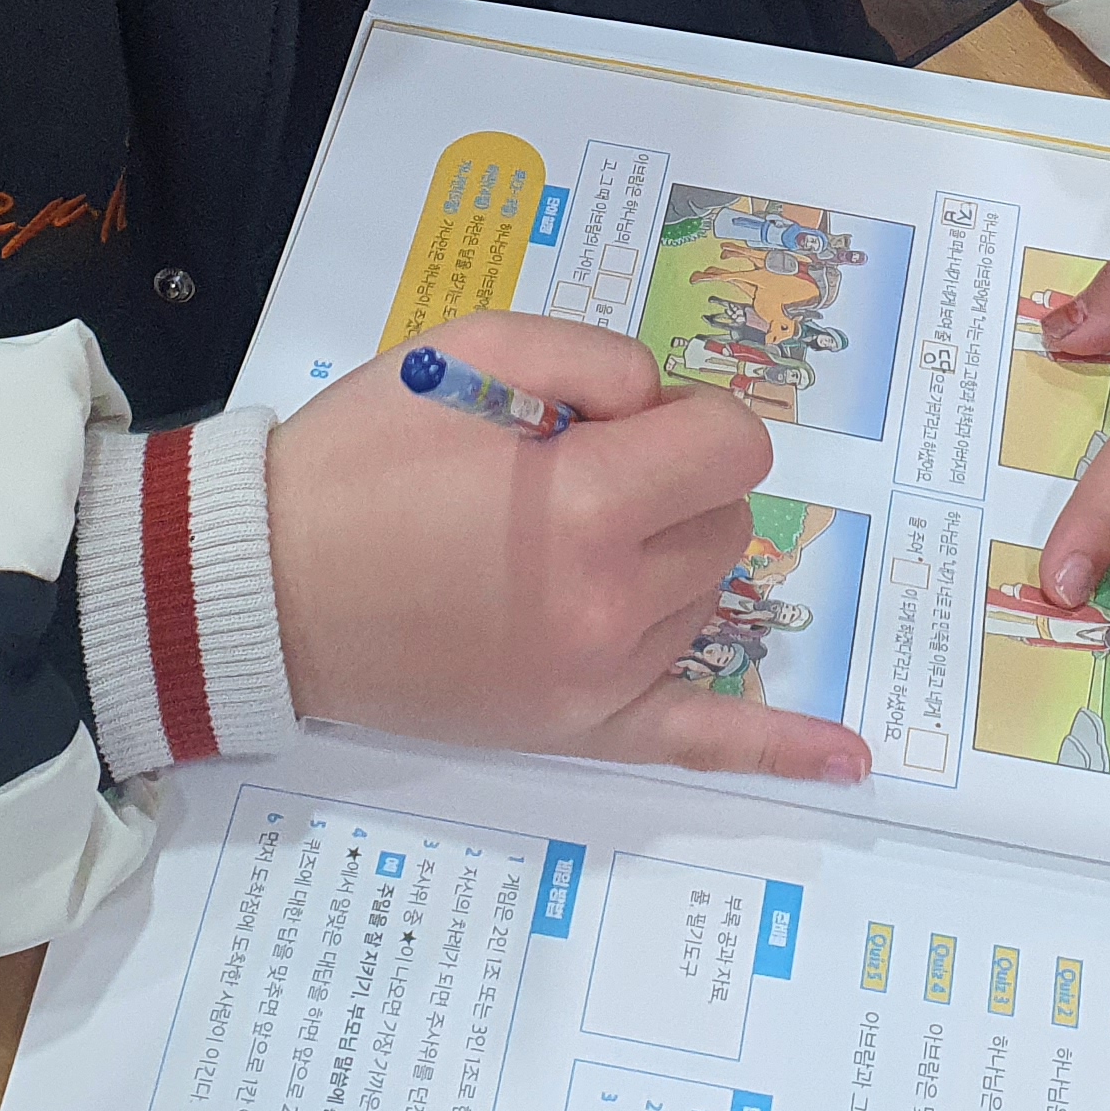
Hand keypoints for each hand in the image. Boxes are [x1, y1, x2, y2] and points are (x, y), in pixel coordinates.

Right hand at [265, 312, 873, 784]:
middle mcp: (611, 605)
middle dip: (670, 483)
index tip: (610, 420)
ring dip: (665, 555)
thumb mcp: (468, 351)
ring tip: (558, 542)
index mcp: (587, 508)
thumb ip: (593, 357)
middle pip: (727, 522)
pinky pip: (702, 739)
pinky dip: (778, 746)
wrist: (258, 585)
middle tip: (566, 472)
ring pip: (709, 594)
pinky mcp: (578, 728)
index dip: (679, 416)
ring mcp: (600, 679)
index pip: (730, 445)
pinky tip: (851, 759)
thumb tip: (664, 405)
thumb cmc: (356, 459)